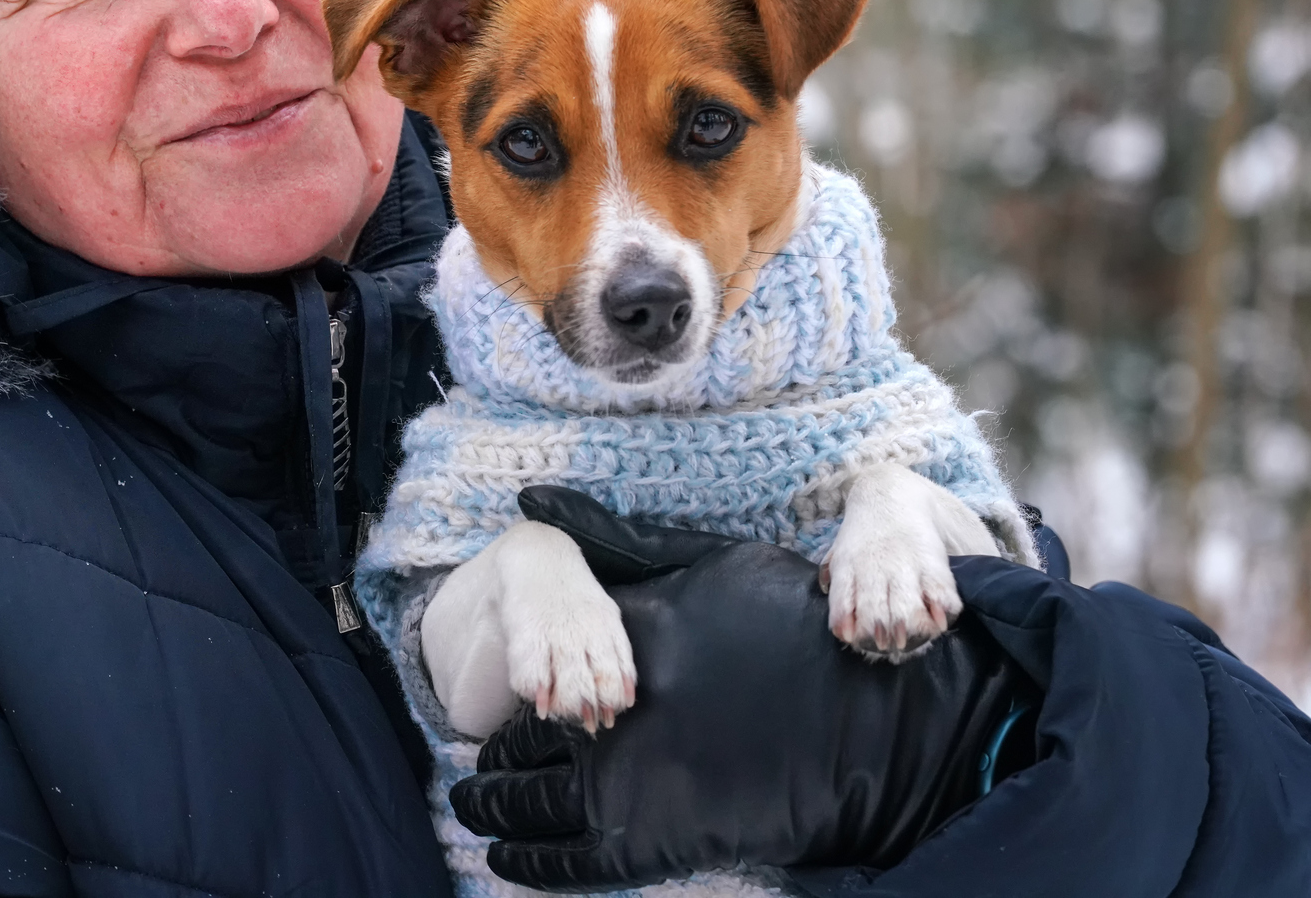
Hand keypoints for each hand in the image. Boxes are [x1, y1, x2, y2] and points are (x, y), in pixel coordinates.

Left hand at [448, 487, 1036, 890]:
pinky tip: (505, 854)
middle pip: (520, 731)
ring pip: (525, 798)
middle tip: (476, 753)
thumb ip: (628, 542)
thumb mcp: (714, 562)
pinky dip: (529, 860)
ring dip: (492, 802)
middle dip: (496, 744)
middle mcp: (615, 708)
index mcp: (623, 636)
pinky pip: (567, 859)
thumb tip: (539, 499)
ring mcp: (631, 777)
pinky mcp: (655, 837)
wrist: (884, 721)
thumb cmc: (799, 628)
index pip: (539, 652)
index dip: (521, 671)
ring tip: (474, 803)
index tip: (508, 680)